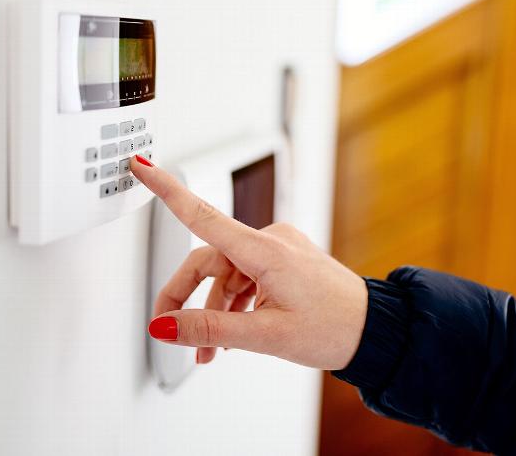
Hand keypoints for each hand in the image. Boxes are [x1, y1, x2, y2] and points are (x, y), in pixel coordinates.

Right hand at [130, 155, 367, 369]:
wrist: (372, 329)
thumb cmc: (333, 327)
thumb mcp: (266, 335)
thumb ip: (211, 328)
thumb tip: (167, 327)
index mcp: (265, 250)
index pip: (202, 214)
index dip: (166, 190)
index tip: (143, 167)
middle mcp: (270, 241)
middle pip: (208, 259)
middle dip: (185, 297)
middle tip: (171, 330)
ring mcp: (278, 249)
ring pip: (227, 273)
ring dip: (213, 309)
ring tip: (210, 350)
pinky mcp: (284, 260)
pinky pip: (246, 276)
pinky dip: (234, 303)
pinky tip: (231, 332)